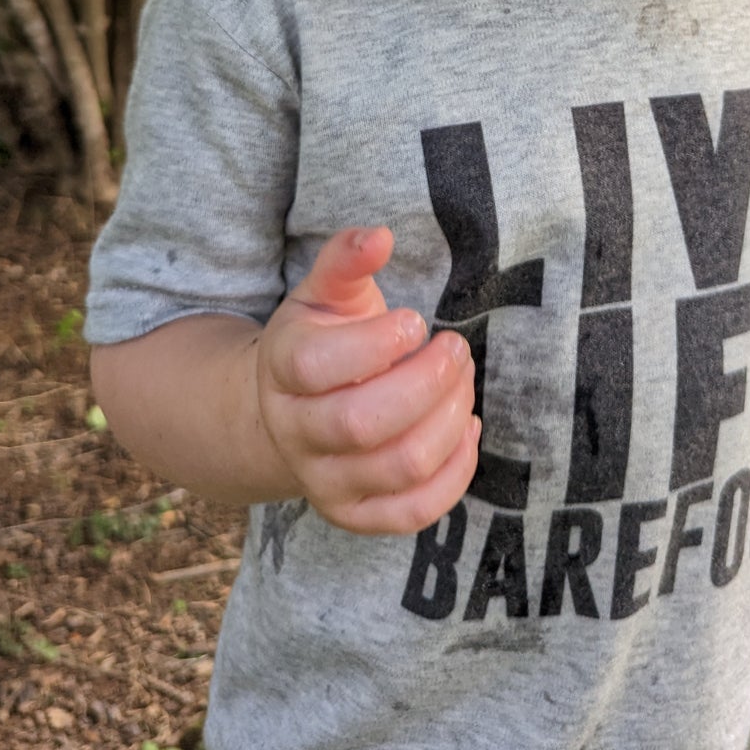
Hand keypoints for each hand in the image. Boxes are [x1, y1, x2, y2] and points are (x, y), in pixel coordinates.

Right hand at [254, 226, 479, 534]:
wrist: (291, 412)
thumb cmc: (323, 340)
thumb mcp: (325, 293)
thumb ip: (346, 260)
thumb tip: (380, 235)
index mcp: (282, 369)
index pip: (317, 366)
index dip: (378, 342)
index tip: (416, 321)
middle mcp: (294, 432)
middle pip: (363, 423)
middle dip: (427, 382)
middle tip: (455, 349)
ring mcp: (323, 481)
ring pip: (398, 466)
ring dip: (449, 420)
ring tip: (462, 382)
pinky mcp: (355, 515)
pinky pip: (413, 511)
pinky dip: (455, 472)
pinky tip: (467, 428)